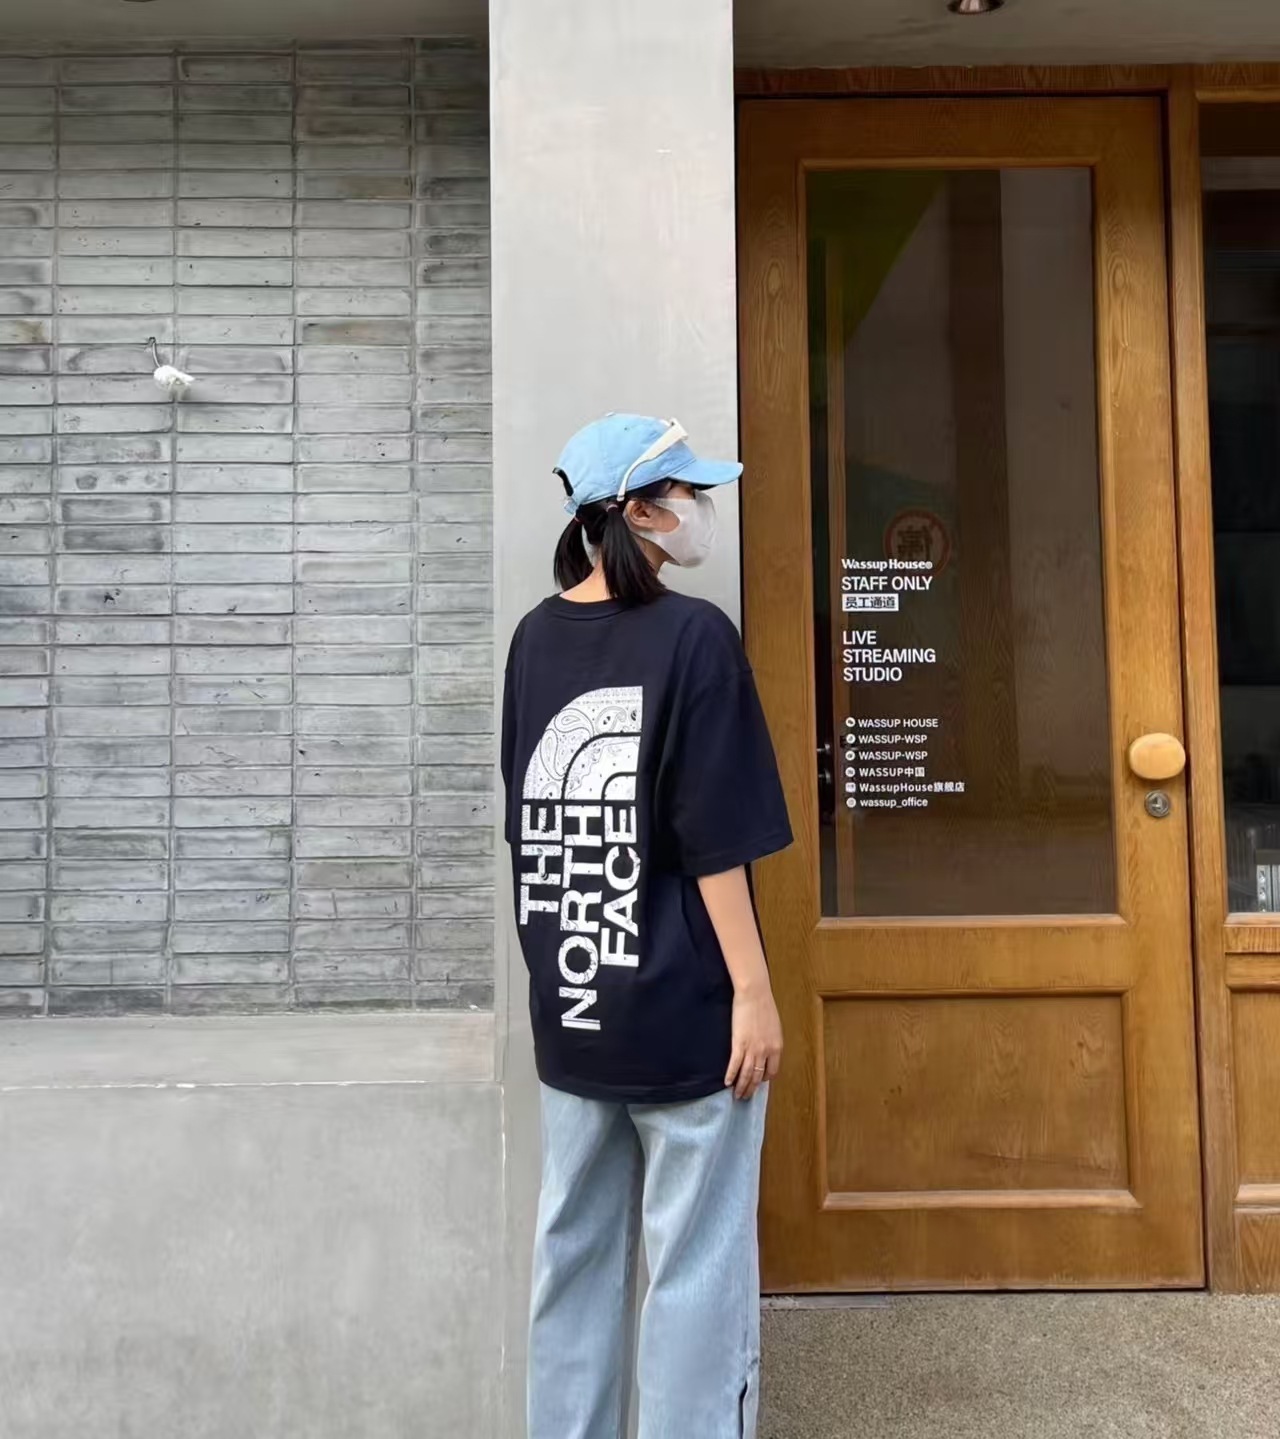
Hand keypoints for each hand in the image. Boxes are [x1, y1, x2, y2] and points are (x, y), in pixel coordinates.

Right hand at [724, 982, 782, 1099]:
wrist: (754, 994)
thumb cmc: (764, 1006)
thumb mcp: (774, 1026)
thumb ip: (771, 1040)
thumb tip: (766, 1049)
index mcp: (777, 1047)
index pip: (772, 1071)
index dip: (764, 1079)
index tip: (759, 1082)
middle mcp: (766, 1052)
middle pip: (759, 1077)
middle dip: (752, 1088)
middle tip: (746, 1097)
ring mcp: (752, 1049)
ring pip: (747, 1075)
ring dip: (741, 1087)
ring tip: (737, 1095)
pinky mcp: (739, 1044)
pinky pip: (735, 1065)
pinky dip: (731, 1075)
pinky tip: (727, 1083)